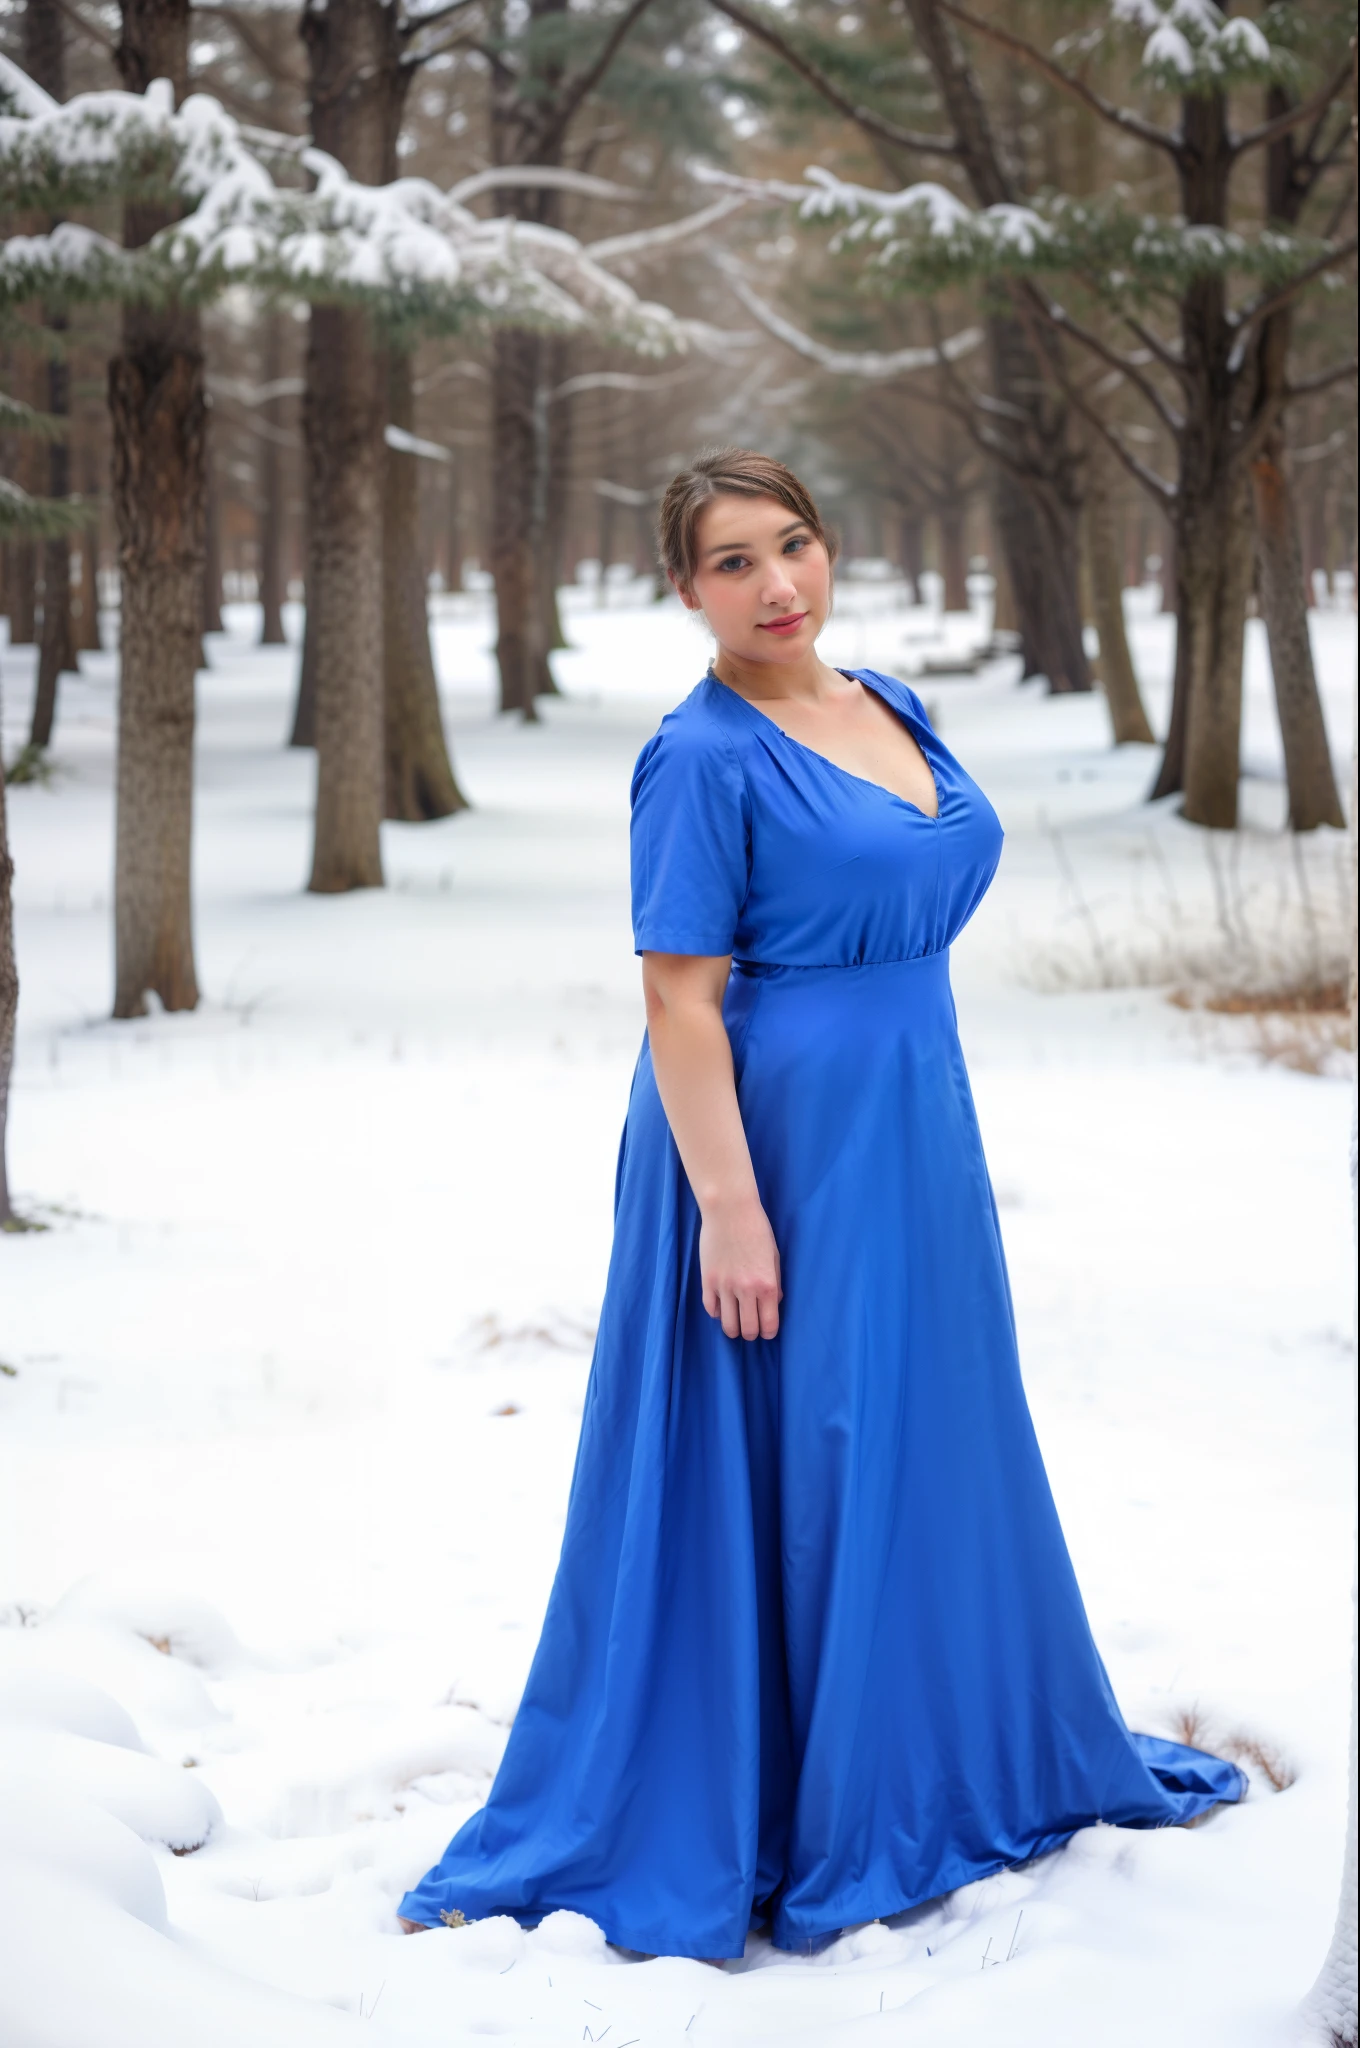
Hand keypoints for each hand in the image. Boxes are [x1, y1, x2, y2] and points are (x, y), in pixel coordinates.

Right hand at [699, 1194, 782, 1340]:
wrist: (730, 1210)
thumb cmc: (756, 1228)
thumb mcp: (774, 1255)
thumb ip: (776, 1282)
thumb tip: (775, 1302)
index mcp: (767, 1285)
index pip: (768, 1324)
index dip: (768, 1332)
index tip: (766, 1331)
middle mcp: (746, 1290)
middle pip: (747, 1329)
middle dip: (750, 1334)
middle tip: (750, 1328)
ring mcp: (724, 1287)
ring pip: (727, 1324)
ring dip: (733, 1328)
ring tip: (735, 1321)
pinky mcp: (707, 1280)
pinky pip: (710, 1308)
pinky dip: (717, 1312)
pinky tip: (721, 1306)